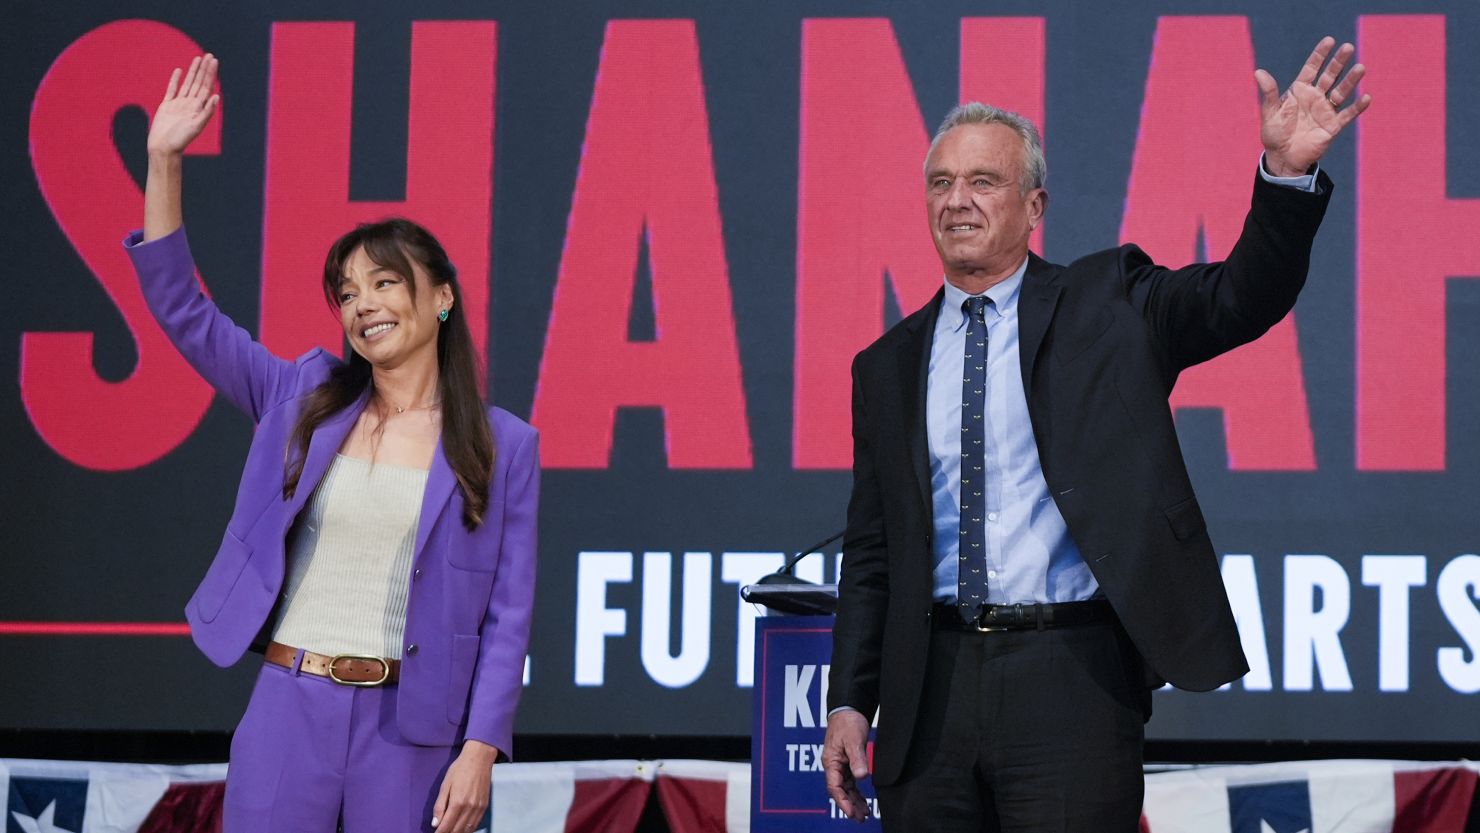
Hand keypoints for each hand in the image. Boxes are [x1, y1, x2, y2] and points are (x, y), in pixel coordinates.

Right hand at [147, 54, 218, 157]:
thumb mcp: (197, 125)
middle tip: (209, 55)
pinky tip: (179, 71)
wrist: (163, 147)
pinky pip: (172, 90)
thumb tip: (217, 96)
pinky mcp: (166, 106)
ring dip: (193, 72)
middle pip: (199, 82)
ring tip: (197, 59)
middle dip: (204, 69)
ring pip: (187, 83)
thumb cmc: (180, 139)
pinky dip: (175, 80)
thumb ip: (207, 111)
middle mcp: (190, 104)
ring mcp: (178, 104)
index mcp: (198, 108)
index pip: (206, 86)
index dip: (210, 73)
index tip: (213, 61)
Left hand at [431, 740, 496, 832]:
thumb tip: (435, 823)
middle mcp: (469, 808)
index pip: (446, 826)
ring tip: (450, 831)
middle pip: (457, 830)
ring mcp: (479, 808)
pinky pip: (475, 824)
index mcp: (458, 802)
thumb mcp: (445, 785)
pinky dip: (468, 829)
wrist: (479, 758)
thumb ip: (439, 805)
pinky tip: (462, 828)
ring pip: (467, 829)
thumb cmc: (460, 769)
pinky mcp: (484, 806)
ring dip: (457, 832)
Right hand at [822, 709, 871, 821]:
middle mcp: (834, 765)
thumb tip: (861, 776)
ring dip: (854, 801)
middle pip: (840, 791)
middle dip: (850, 805)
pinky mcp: (848, 762)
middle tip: (861, 818)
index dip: (843, 801)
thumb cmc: (847, 722)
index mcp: (831, 761)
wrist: (848, 709)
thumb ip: (857, 758)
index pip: (835, 787)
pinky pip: (851, 782)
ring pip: (846, 788)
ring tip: (864, 814)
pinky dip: (857, 792)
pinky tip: (864, 800)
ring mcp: (840, 764)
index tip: (851, 813)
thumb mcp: (853, 740)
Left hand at [1255, 36, 1371, 175]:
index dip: (1320, 55)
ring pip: (1341, 92)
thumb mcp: (1270, 112)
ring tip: (1360, 68)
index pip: (1312, 69)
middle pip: (1330, 76)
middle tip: (1348, 47)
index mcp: (1300, 91)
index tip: (1330, 40)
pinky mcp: (1333, 126)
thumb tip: (1258, 72)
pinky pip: (1347, 114)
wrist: (1282, 157)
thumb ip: (1269, 92)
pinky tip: (1366, 97)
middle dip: (1338, 62)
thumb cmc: (1274, 133)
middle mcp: (1315, 97)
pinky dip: (1357, 107)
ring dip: (1351, 80)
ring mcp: (1325, 111)